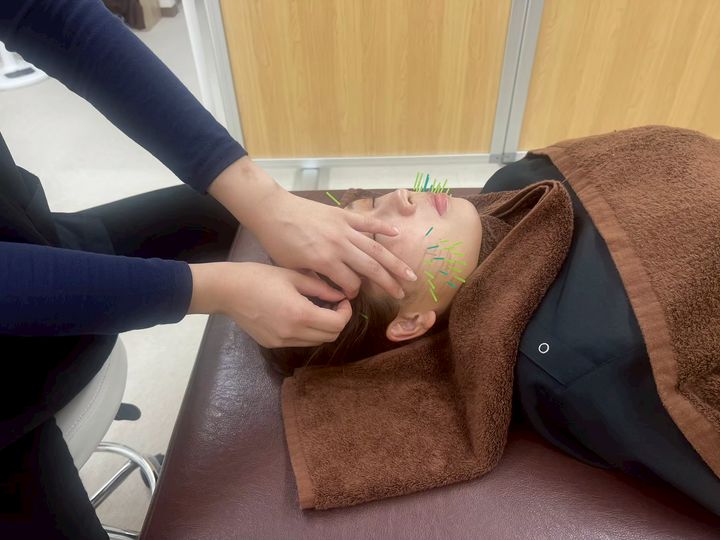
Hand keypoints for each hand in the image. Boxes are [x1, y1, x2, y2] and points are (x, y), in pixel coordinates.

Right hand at [188, 262, 350, 347]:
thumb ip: (321, 288)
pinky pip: (299, 342)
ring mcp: (281, 341)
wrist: (227, 290)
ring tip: (318, 309)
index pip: (337, 324)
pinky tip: (300, 315)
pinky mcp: (272, 344)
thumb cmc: (260, 276)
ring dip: (323, 328)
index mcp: (300, 314)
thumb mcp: (293, 276)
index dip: (346, 313)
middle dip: (338, 321)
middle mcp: (292, 333)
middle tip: (334, 305)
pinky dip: (307, 332)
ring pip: (315, 342)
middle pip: (330, 336)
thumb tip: (341, 295)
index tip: (342, 300)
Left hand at [208, 157, 416, 298]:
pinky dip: (382, 228)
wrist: (271, 210)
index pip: (350, 282)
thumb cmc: (278, 241)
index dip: (354, 291)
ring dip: (394, 262)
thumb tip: (333, 289)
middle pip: (371, 267)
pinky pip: (367, 222)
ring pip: (375, 248)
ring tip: (409, 274)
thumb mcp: (293, 267)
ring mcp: (343, 228)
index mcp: (325, 260)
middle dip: (388, 282)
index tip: (353, 295)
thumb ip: (315, 279)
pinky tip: (396, 236)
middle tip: (401, 294)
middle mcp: (339, 245)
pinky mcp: (342, 215)